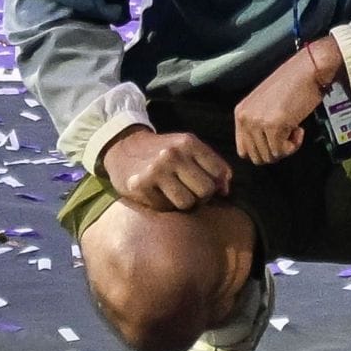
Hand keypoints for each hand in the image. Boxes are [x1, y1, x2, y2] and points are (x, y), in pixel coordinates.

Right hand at [99, 126, 231, 211]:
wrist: (123, 146)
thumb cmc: (163, 150)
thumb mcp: (188, 148)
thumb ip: (212, 165)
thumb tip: (226, 191)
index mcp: (189, 142)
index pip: (219, 173)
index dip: (216, 183)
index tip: (204, 182)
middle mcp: (173, 154)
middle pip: (206, 190)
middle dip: (201, 195)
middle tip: (189, 190)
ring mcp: (156, 170)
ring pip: (187, 203)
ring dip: (182, 202)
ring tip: (173, 192)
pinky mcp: (141, 185)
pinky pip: (165, 208)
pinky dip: (164, 205)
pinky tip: (156, 193)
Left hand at [233, 40, 336, 163]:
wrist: (308, 70)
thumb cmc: (293, 83)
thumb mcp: (266, 104)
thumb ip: (259, 124)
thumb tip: (264, 147)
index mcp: (241, 112)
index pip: (243, 150)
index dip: (262, 150)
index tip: (276, 141)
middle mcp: (245, 118)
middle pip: (256, 157)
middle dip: (275, 151)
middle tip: (287, 136)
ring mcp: (258, 122)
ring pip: (270, 156)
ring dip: (286, 148)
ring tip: (294, 129)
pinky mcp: (274, 125)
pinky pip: (282, 151)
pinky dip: (294, 145)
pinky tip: (299, 129)